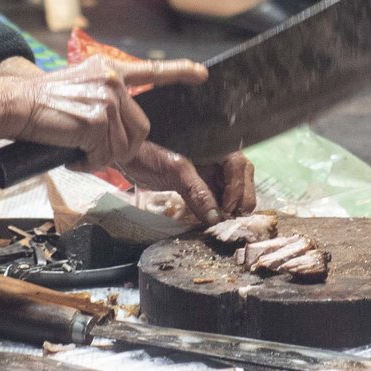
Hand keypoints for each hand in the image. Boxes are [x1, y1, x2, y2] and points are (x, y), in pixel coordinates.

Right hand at [0, 56, 205, 171]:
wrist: (16, 103)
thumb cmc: (40, 103)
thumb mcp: (79, 88)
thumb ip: (103, 98)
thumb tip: (117, 128)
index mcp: (109, 70)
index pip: (151, 71)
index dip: (179, 73)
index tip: (202, 74)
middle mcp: (112, 80)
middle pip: (140, 126)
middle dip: (121, 146)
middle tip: (94, 150)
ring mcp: (107, 99)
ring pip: (124, 145)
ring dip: (101, 157)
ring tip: (77, 150)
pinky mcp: (98, 120)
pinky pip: (104, 156)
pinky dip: (88, 163)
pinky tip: (72, 156)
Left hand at [121, 146, 257, 223]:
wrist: (129, 154)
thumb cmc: (151, 152)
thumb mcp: (176, 170)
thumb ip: (197, 191)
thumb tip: (216, 217)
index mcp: (218, 146)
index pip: (240, 168)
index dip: (237, 190)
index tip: (227, 210)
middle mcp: (219, 158)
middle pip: (242, 180)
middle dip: (239, 201)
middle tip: (228, 221)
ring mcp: (210, 172)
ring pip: (232, 191)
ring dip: (229, 208)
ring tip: (220, 223)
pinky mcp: (200, 185)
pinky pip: (217, 198)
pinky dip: (217, 210)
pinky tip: (212, 221)